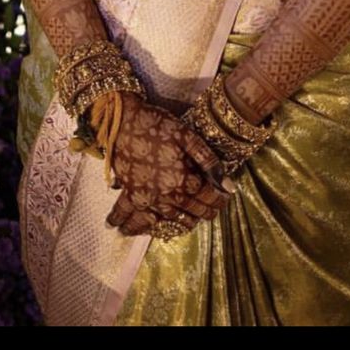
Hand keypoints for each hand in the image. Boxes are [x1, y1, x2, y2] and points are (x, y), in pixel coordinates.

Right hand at [104, 91, 234, 236]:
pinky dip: (141, 225)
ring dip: (184, 222)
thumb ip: (208, 160)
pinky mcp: (131, 196)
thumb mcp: (187, 136)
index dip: (220, 197)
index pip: (208, 196)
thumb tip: (228, 184)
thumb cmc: (157, 125)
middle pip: (192, 211)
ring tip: (191, 221)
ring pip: (170, 221)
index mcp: (182, 181)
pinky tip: (142, 227)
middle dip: (206, 211)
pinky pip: (139, 219)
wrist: (121, 122)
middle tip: (213, 209)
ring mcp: (148, 200)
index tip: (226, 196)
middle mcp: (166, 197)